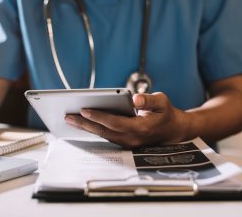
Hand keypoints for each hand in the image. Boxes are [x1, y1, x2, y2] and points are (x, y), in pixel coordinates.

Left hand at [65, 92, 188, 147]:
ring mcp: (127, 142)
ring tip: (70, 119)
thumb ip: (149, 100)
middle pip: (104, 131)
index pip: (115, 123)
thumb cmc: (166, 113)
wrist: (173, 130)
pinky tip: (83, 122)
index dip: (99, 116)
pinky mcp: (124, 142)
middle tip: (68, 116)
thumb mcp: (162, 102)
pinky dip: (93, 129)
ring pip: (103, 135)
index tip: (84, 110)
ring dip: (86, 127)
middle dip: (85, 124)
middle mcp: (132, 138)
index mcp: (141, 128)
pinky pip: (106, 135)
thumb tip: (136, 99)